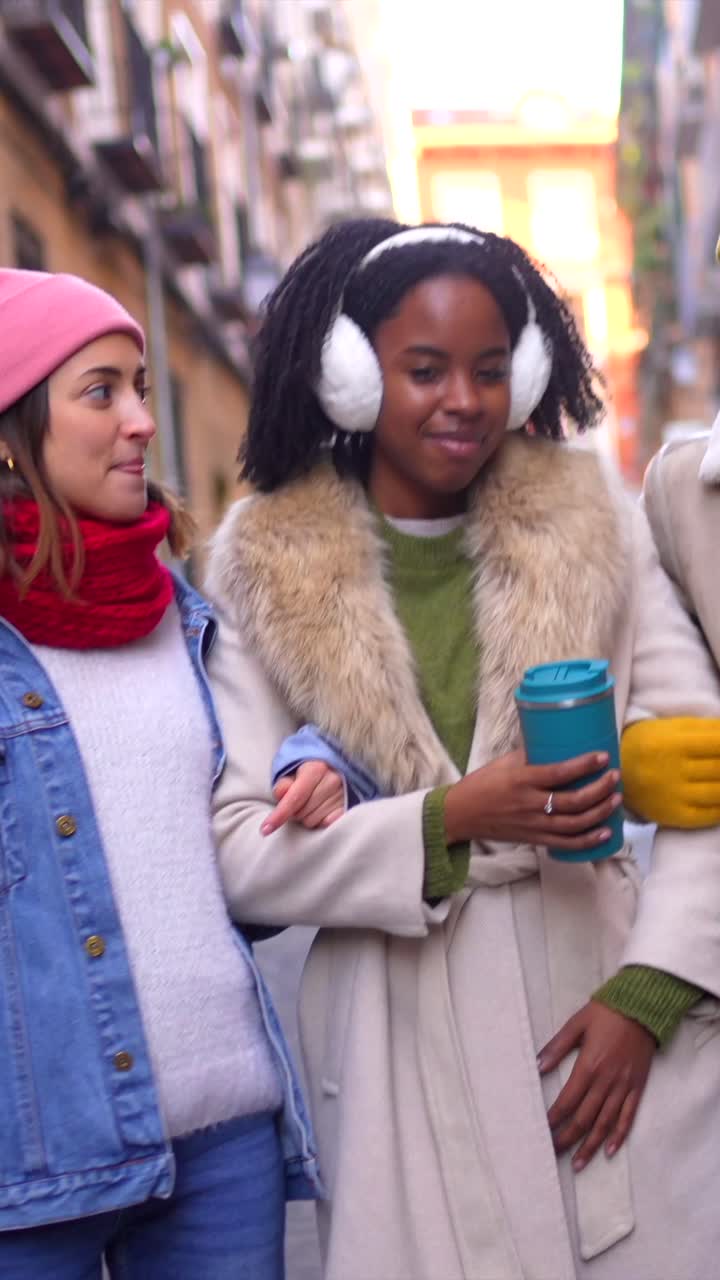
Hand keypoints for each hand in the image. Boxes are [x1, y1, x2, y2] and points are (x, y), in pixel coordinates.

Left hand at [261, 761, 345, 834]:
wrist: (336, 770)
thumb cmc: (308, 775)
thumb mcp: (293, 775)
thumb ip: (283, 785)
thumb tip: (280, 794)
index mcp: (316, 768)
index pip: (295, 797)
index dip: (279, 814)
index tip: (265, 829)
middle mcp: (333, 780)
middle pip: (302, 812)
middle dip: (295, 813)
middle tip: (299, 803)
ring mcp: (343, 794)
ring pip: (313, 821)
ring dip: (307, 818)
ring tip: (312, 806)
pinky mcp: (349, 807)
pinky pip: (327, 824)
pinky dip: (321, 822)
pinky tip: (322, 812)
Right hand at [443, 749, 621, 851]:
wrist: (461, 815)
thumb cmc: (481, 784)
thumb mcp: (503, 763)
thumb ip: (529, 756)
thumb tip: (555, 744)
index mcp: (522, 781)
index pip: (559, 773)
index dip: (584, 765)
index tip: (602, 756)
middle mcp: (530, 804)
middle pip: (573, 801)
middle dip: (599, 790)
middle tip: (614, 777)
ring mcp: (534, 825)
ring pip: (574, 824)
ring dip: (599, 813)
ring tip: (615, 800)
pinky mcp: (534, 839)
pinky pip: (566, 844)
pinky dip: (588, 840)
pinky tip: (605, 833)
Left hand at [538, 1001, 655, 1170]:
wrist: (642, 1008)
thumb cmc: (606, 1013)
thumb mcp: (576, 1024)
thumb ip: (557, 1047)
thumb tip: (537, 1066)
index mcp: (589, 1066)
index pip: (568, 1100)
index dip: (554, 1118)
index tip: (542, 1130)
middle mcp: (607, 1082)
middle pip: (584, 1118)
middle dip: (567, 1138)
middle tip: (553, 1152)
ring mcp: (624, 1087)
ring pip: (605, 1123)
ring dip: (590, 1145)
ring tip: (576, 1163)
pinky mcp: (637, 1088)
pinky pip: (628, 1117)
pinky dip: (618, 1135)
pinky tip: (609, 1150)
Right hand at [621, 717, 719, 827]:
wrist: (616, 773)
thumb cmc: (648, 744)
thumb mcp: (671, 727)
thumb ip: (706, 727)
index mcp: (671, 743)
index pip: (717, 742)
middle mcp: (672, 770)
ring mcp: (673, 795)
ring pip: (719, 791)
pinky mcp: (674, 815)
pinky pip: (710, 814)